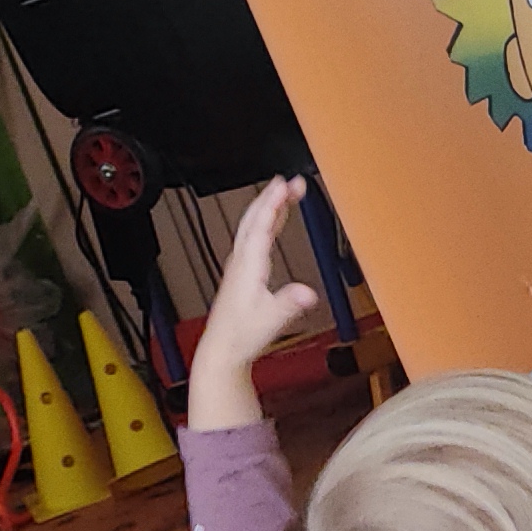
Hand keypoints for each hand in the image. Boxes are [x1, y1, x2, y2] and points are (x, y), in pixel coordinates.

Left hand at [187, 176, 318, 430]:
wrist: (222, 350)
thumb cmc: (243, 336)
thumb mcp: (270, 321)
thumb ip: (288, 305)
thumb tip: (308, 293)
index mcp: (248, 266)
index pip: (261, 226)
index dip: (274, 204)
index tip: (286, 185)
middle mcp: (241, 260)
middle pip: (255, 219)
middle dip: (273, 197)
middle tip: (292, 181)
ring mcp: (240, 264)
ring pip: (252, 225)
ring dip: (269, 205)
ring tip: (286, 189)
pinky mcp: (243, 270)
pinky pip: (254, 235)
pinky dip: (267, 220)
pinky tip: (275, 218)